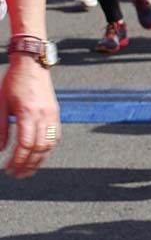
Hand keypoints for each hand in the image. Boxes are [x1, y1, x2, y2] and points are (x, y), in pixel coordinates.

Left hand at [0, 57, 60, 178]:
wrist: (33, 64)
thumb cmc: (14, 82)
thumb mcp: (0, 104)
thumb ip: (0, 128)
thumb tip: (0, 150)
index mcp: (29, 113)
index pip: (25, 145)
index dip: (17, 160)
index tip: (7, 169)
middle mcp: (44, 116)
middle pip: (39, 149)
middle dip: (27, 165)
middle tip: (16, 175)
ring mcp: (53, 115)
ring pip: (50, 145)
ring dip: (39, 160)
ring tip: (27, 170)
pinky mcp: (56, 114)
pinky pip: (56, 137)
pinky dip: (48, 150)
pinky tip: (38, 155)